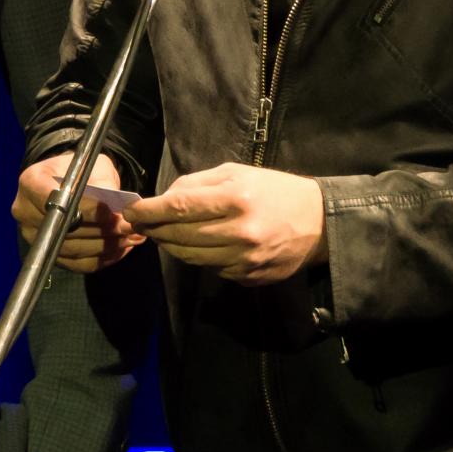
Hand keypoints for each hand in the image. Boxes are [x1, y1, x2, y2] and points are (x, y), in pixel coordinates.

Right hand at [11, 152, 144, 273]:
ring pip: (72, 250)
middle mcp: (25, 212)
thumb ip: (104, 184)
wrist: (68, 182)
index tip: (113, 213)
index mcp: (31, 183)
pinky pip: (76, 264)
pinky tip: (121, 250)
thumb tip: (119, 209)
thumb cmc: (81, 171)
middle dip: (101, 230)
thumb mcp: (94, 166)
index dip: (86, 210)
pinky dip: (102, 259)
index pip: (57, 201)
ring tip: (130, 238)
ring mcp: (33, 236)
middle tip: (128, 228)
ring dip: (105, 247)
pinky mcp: (47, 253)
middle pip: (65, 230)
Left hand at [124, 162, 325, 285]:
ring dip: (172, 246)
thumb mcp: (239, 173)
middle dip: (155, 229)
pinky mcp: (248, 278)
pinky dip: (200, 258)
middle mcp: (239, 232)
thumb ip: (198, 183)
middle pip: (179, 236)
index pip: (179, 207)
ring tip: (165, 234)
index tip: (133, 210)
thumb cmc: (275, 191)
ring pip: (190, 258)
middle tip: (143, 223)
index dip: (150, 210)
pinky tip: (202, 246)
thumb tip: (164, 198)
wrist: (319, 223)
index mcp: (237, 198)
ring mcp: (244, 259)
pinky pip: (211, 269)